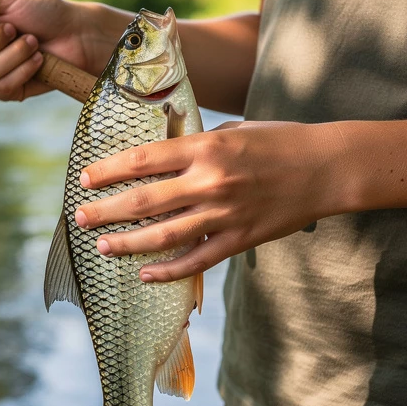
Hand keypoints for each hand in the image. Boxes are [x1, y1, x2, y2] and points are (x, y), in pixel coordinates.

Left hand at [73, 120, 348, 280]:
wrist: (326, 168)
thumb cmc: (277, 141)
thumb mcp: (231, 131)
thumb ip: (194, 146)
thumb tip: (156, 158)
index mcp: (205, 148)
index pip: (143, 160)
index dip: (109, 171)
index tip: (85, 179)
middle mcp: (210, 182)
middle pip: (144, 201)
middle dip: (106, 210)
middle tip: (79, 217)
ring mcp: (225, 214)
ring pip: (164, 235)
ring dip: (128, 243)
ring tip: (102, 245)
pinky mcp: (240, 239)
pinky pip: (197, 260)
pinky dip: (168, 271)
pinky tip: (144, 274)